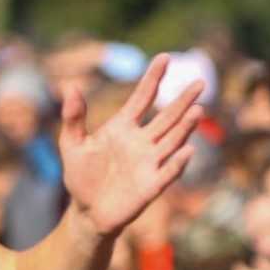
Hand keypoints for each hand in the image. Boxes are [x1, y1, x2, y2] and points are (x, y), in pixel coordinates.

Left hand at [60, 54, 203, 237]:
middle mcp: (142, 141)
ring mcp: (149, 162)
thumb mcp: (72, 144)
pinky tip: (187, 150)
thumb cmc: (81, 176)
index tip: (164, 57)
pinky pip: (168, 172)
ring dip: (185, 128)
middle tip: (200, 83)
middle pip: (166, 117)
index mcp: (123, 127)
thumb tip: (70, 86)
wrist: (86, 212)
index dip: (153, 78)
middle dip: (182, 100)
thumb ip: (73, 117)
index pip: (142, 98)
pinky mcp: (151, 185)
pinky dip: (177, 162)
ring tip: (197, 111)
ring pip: (172, 140)